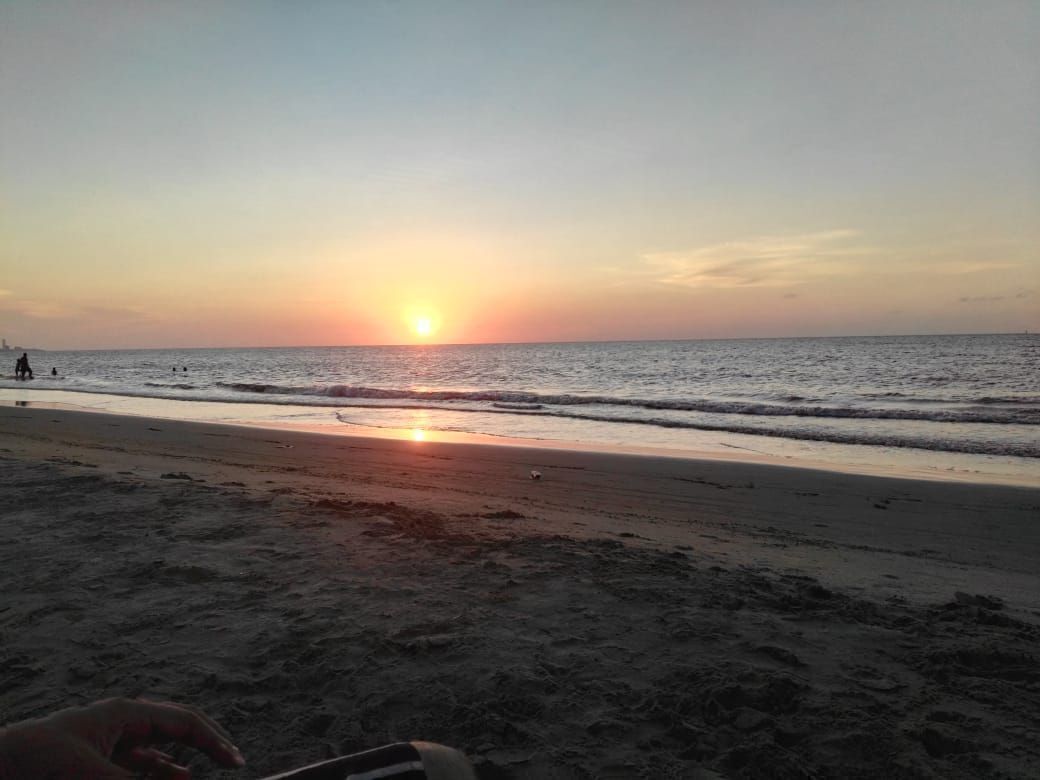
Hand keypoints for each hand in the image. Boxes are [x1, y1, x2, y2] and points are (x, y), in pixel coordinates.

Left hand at [0, 698, 244, 778]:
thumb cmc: (39, 762)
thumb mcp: (93, 776)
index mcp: (125, 713)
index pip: (182, 722)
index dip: (213, 740)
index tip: (236, 761)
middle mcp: (122, 721)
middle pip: (176, 725)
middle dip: (206, 740)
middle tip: (233, 760)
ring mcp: (109, 739)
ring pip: (158, 745)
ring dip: (184, 758)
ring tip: (210, 769)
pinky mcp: (96, 759)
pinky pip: (139, 760)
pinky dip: (160, 769)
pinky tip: (176, 777)